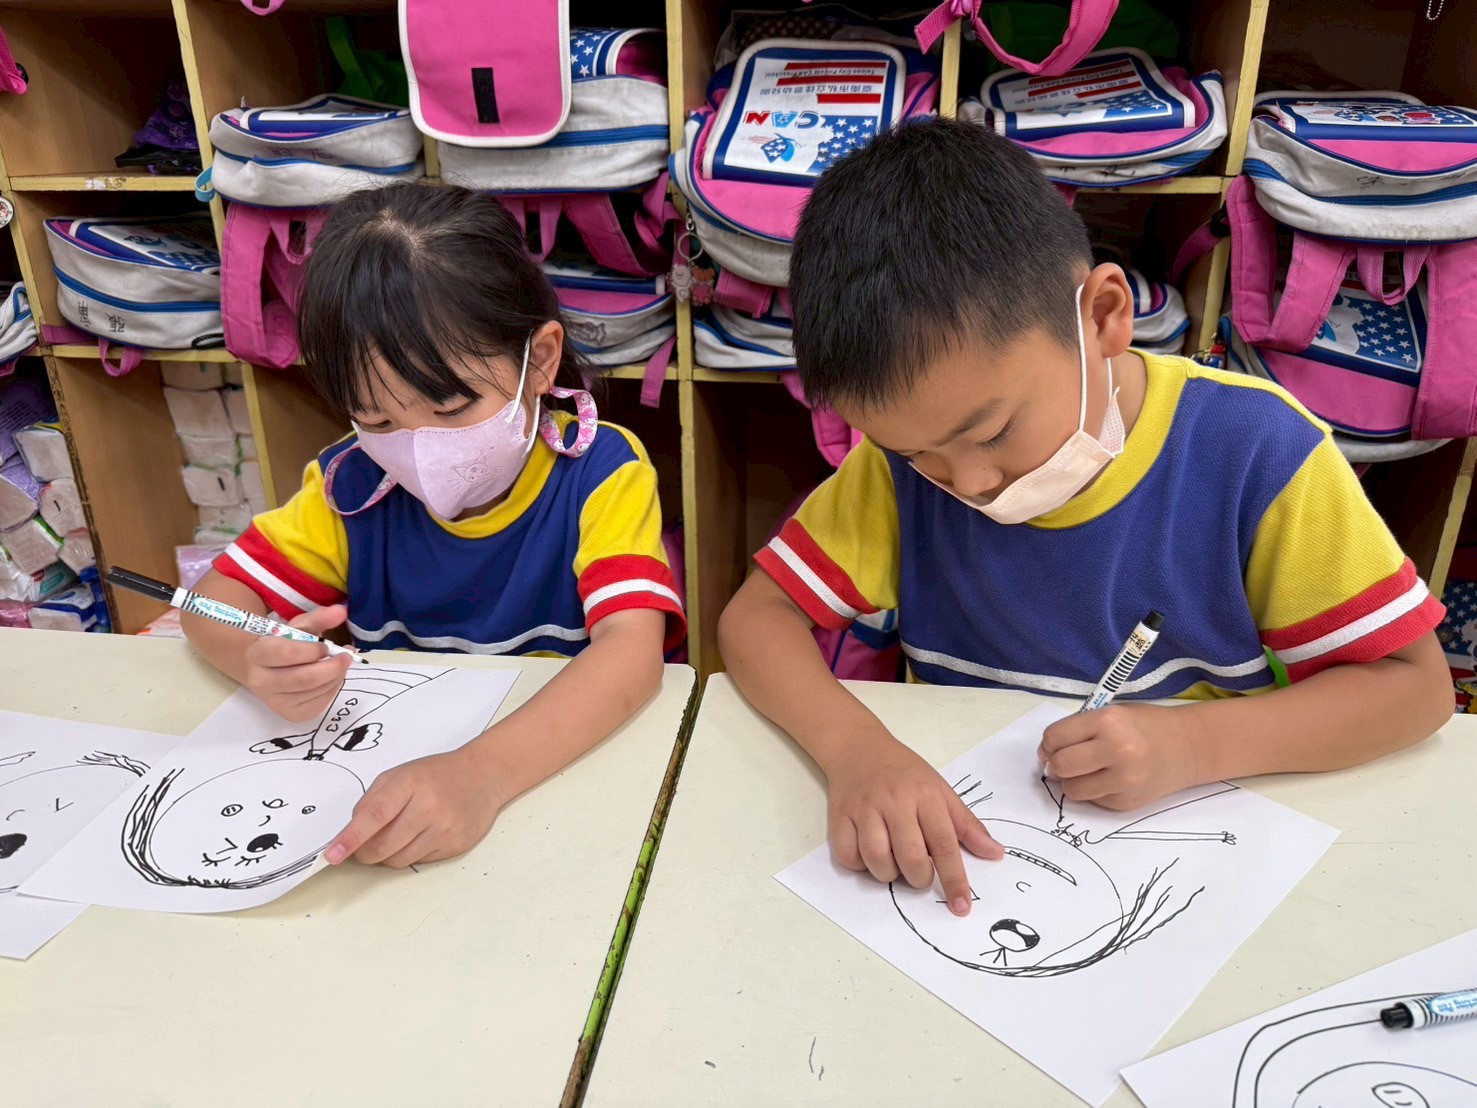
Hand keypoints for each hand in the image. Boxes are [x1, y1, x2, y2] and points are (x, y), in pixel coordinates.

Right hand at [241, 604, 353, 722]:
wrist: (262, 668)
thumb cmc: (281, 643)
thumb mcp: (296, 627)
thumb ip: (318, 618)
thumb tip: (341, 611)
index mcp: (257, 654)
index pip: (286, 654)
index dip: (312, 650)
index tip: (326, 645)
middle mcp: (260, 681)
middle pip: (304, 678)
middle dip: (332, 667)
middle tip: (346, 656)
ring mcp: (274, 702)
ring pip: (314, 691)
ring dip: (335, 677)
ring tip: (340, 665)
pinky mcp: (289, 715)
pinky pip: (319, 704)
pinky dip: (332, 690)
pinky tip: (332, 679)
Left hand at [324, 745, 507, 868]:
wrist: (484, 776)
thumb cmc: (437, 774)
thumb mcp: (400, 774)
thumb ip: (372, 801)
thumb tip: (350, 834)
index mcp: (410, 784)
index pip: (374, 816)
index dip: (351, 838)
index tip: (333, 854)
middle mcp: (429, 807)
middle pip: (383, 846)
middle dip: (365, 852)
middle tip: (364, 845)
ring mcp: (444, 828)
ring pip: (398, 860)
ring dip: (388, 855)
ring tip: (400, 834)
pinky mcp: (455, 846)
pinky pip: (418, 862)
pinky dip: (411, 854)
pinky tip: (422, 835)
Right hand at [825, 732, 1002, 916]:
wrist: (858, 747)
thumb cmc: (904, 772)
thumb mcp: (940, 790)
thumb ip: (967, 825)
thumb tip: (995, 854)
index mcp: (925, 796)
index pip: (944, 844)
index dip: (955, 879)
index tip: (961, 907)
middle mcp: (895, 802)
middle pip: (910, 857)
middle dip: (919, 878)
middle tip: (919, 873)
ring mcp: (865, 808)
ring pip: (877, 860)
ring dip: (888, 873)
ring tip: (892, 861)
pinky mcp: (839, 816)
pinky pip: (848, 856)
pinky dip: (859, 865)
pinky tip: (867, 854)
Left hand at [1038, 703, 1201, 809]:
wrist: (1189, 747)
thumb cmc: (1145, 726)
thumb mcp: (1111, 714)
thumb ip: (1078, 730)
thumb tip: (1045, 756)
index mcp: (1109, 722)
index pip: (1056, 737)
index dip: (1048, 744)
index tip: (1051, 747)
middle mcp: (1117, 751)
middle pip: (1061, 765)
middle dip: (1056, 764)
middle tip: (1065, 761)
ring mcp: (1124, 780)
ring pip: (1072, 789)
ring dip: (1072, 781)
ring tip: (1087, 771)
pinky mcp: (1127, 802)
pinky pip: (1093, 801)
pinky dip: (1094, 791)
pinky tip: (1110, 779)